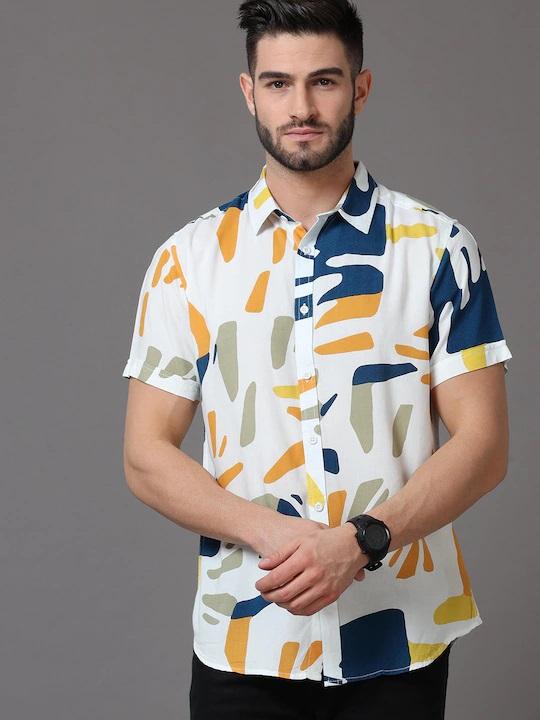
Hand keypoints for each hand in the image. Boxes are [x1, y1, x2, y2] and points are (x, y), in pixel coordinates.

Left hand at [254, 524, 368, 615]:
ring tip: (277, 598)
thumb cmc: (328, 541)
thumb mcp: (300, 540)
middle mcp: (314, 574)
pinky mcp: (331, 596)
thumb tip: (263, 566)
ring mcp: (324, 587)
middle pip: (284, 594)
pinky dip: (297, 610)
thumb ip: (280, 554)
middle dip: (269, 596)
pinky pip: (310, 610)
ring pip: (296, 605)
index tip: (259, 585)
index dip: (264, 584)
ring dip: (282, 605)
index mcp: (305, 558)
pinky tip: (292, 604)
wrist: (352, 545)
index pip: (277, 578)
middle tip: (264, 593)